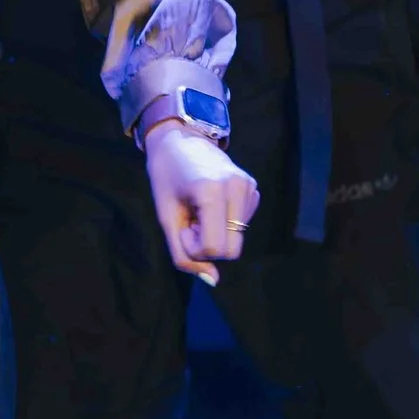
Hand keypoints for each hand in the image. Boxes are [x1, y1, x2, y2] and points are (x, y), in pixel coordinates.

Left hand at [143, 120, 259, 285]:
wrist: (179, 137)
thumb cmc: (165, 177)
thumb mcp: (165, 217)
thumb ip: (183, 254)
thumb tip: (212, 281)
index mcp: (212, 191)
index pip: (215, 249)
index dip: (195, 247)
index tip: (183, 226)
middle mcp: (237, 188)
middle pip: (232, 250)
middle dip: (208, 244)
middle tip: (190, 220)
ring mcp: (249, 187)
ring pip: (238, 239)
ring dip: (216, 231)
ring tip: (199, 207)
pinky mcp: (253, 187)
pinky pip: (243, 223)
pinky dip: (225, 220)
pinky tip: (211, 201)